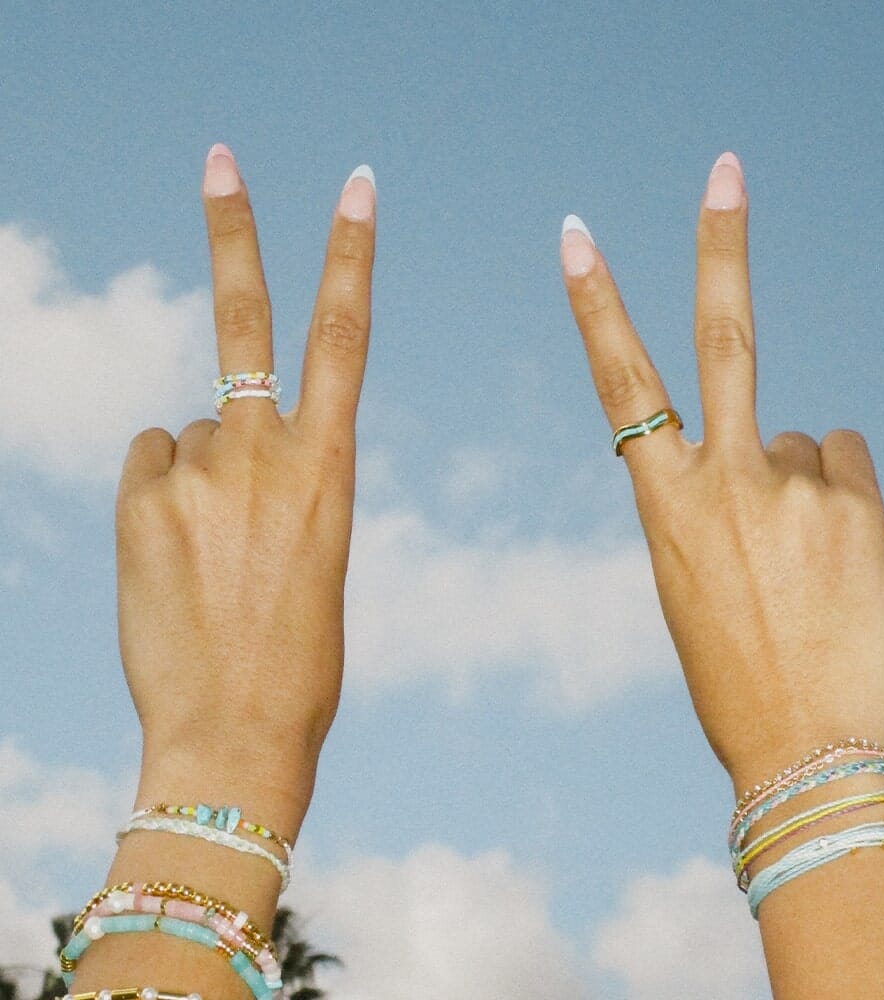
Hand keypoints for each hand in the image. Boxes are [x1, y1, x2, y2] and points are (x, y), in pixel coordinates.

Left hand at [115, 146, 375, 829]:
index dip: (350, 255)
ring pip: (189, 432)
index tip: (355, 191)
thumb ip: (277, 479)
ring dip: (197, 474)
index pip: (346, 336)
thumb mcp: (316, 554)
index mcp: (333, 465)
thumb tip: (207, 431)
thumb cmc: (297, 653)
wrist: (238, 731)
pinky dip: (158, 494)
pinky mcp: (142, 498)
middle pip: (246, 317)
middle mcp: (268, 449)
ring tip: (210, 556)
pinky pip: (148, 463)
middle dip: (234, 230)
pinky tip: (174, 555)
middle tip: (220, 159)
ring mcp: (202, 470)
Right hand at [561, 154, 883, 793]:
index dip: (598, 307)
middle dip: (721, 247)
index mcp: (663, 506)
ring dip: (799, 486)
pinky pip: (846, 466)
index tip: (579, 242)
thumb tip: (785, 437)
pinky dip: (840, 500)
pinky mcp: (855, 505)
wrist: (805, 750)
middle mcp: (725, 480)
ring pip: (802, 441)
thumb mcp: (694, 581)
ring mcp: (794, 488)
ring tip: (799, 568)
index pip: (622, 385)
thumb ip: (719, 498)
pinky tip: (836, 562)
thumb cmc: (735, 671)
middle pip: (725, 337)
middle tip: (724, 169)